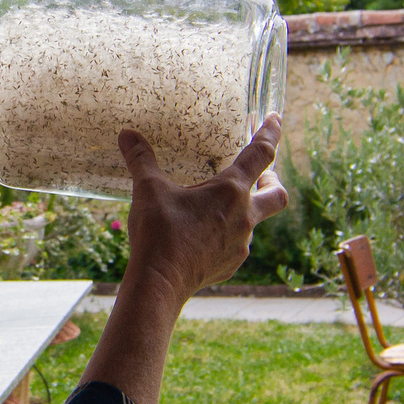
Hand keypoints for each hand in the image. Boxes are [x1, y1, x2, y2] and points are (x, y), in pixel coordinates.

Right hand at [80, 115, 288, 403]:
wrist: (160, 284)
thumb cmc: (159, 234)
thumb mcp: (148, 190)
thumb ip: (141, 159)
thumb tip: (127, 135)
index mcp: (230, 191)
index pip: (261, 154)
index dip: (270, 132)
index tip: (276, 118)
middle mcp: (244, 217)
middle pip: (276, 193)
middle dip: (271, 179)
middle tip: (260, 172)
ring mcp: (240, 244)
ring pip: (255, 221)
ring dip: (246, 209)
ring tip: (220, 206)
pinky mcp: (230, 264)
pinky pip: (237, 244)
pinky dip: (228, 234)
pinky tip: (207, 234)